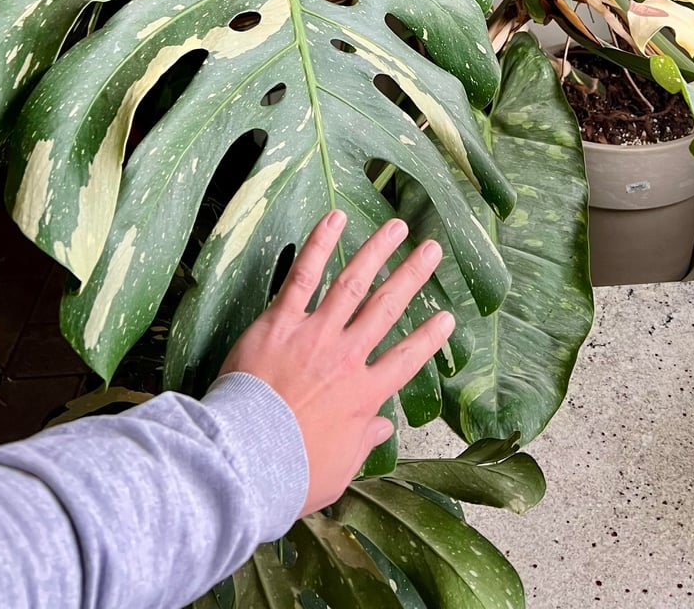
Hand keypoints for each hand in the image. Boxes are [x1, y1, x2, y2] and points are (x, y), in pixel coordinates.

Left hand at [217, 210, 451, 516]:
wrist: (246, 461)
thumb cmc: (290, 474)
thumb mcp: (337, 472)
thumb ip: (362, 444)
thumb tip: (383, 428)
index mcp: (364, 396)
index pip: (407, 360)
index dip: (429, 338)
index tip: (447, 318)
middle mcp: (347, 358)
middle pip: (387, 309)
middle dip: (412, 276)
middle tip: (432, 249)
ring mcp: (315, 335)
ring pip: (353, 283)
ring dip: (378, 251)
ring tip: (398, 226)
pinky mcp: (281, 322)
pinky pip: (303, 276)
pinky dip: (319, 245)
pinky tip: (335, 218)